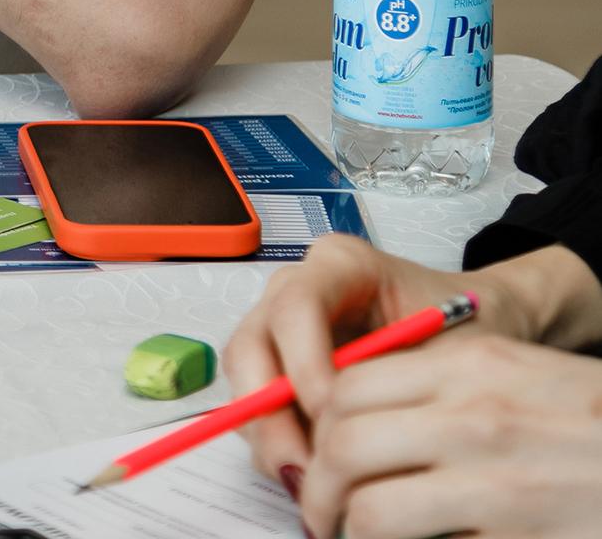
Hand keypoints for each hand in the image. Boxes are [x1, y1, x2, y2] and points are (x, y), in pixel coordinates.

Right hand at [224, 237, 533, 489]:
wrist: (480, 322)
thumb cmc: (468, 326)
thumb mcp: (450, 348)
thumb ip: (405, 382)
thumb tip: (364, 435)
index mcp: (340, 265)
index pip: (295, 306)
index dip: (303, 365)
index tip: (332, 416)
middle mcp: (298, 288)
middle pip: (251, 345)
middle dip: (270, 414)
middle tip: (308, 471)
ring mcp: (282, 326)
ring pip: (246, 381)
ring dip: (271, 436)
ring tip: (316, 482)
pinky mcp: (281, 363)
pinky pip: (257, 405)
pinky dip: (279, 444)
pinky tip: (317, 473)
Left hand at [299, 331, 601, 536]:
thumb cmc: (589, 422)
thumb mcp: (515, 377)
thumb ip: (441, 389)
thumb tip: (354, 420)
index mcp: (471, 369)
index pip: (349, 387)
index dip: (319, 428)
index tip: (318, 458)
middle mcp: (475, 420)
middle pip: (346, 448)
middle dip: (318, 491)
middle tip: (322, 517)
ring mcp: (497, 487)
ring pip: (373, 513)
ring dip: (349, 532)